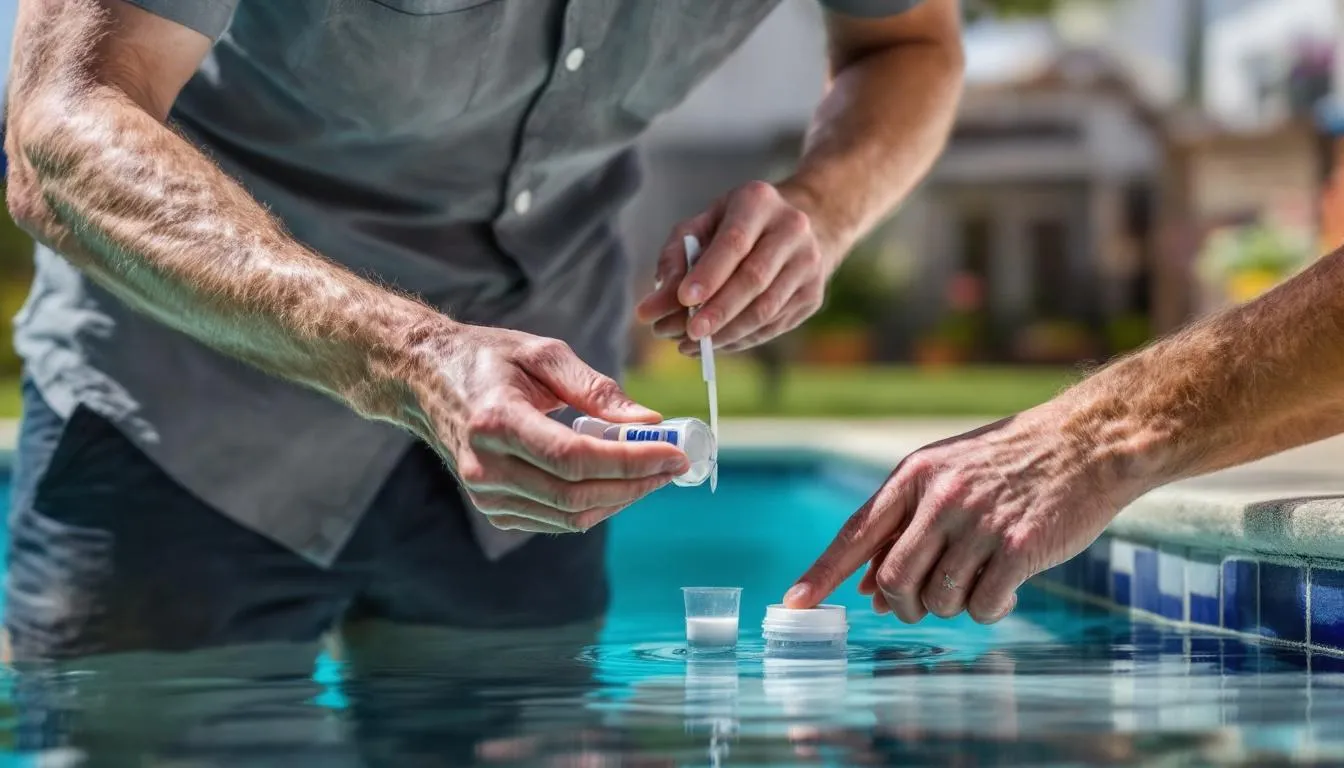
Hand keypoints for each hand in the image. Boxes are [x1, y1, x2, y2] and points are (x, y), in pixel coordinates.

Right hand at [398, 320, 689, 533]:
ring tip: (653, 470)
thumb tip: (650, 421)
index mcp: (496, 421)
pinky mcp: (493, 508)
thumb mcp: (543, 354)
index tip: (674, 452)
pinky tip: (616, 480)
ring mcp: (486, 494)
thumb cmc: (488, 358)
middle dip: (636, 483)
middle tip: (674, 463)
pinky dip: (595, 505)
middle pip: (576, 495)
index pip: (575, 457)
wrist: (425, 381)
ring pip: (570, 515)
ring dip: (621, 497)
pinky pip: (556, 519)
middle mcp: (486, 466)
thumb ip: (596, 389)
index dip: (631, 460)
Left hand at [635, 181, 837, 353]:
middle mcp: (792, 229)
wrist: (804, 226)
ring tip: (691, 346)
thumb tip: (653, 306)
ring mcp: (809, 264)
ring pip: (766, 308)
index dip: (709, 274)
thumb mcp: (702, 226)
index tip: (683, 299)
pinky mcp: (813, 295)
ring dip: (726, 332)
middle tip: (686, 335)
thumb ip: (675, 259)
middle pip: (753, 279)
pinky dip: (741, 339)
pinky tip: (715, 344)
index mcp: (759, 201)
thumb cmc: (736, 226)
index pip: (734, 242)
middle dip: (717, 311)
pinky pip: (774, 325)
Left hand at [783, 406, 1147, 622]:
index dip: (822, 573)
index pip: (855, 532)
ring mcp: (979, 522)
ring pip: (938, 598)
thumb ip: (907, 523)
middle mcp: (940, 498)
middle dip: (903, 605)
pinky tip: (1005, 591)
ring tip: (975, 584)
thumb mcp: (948, 475)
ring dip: (952, 606)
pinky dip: (989, 611)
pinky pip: (983, 606)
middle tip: (923, 604)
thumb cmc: (1011, 463)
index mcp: (914, 475)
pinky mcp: (1019, 547)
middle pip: (894, 579)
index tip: (795, 604)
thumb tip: (869, 588)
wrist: (1087, 441)